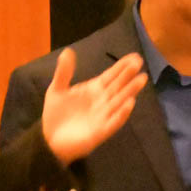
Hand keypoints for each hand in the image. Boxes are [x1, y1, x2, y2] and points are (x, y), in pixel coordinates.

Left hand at [40, 49, 146, 163]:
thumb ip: (64, 72)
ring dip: (130, 91)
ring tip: (141, 79)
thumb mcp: (57, 90)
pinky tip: (130, 103)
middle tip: (139, 62)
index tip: (134, 57)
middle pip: (118, 86)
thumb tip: (68, 51)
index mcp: (94, 89)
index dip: (121, 67)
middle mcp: (102, 101)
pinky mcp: (101, 131)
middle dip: (128, 75)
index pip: (111, 76)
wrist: (50, 139)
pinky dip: (122, 113)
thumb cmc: (56, 114)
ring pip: (120, 101)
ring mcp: (104, 116)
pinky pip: (114, 121)